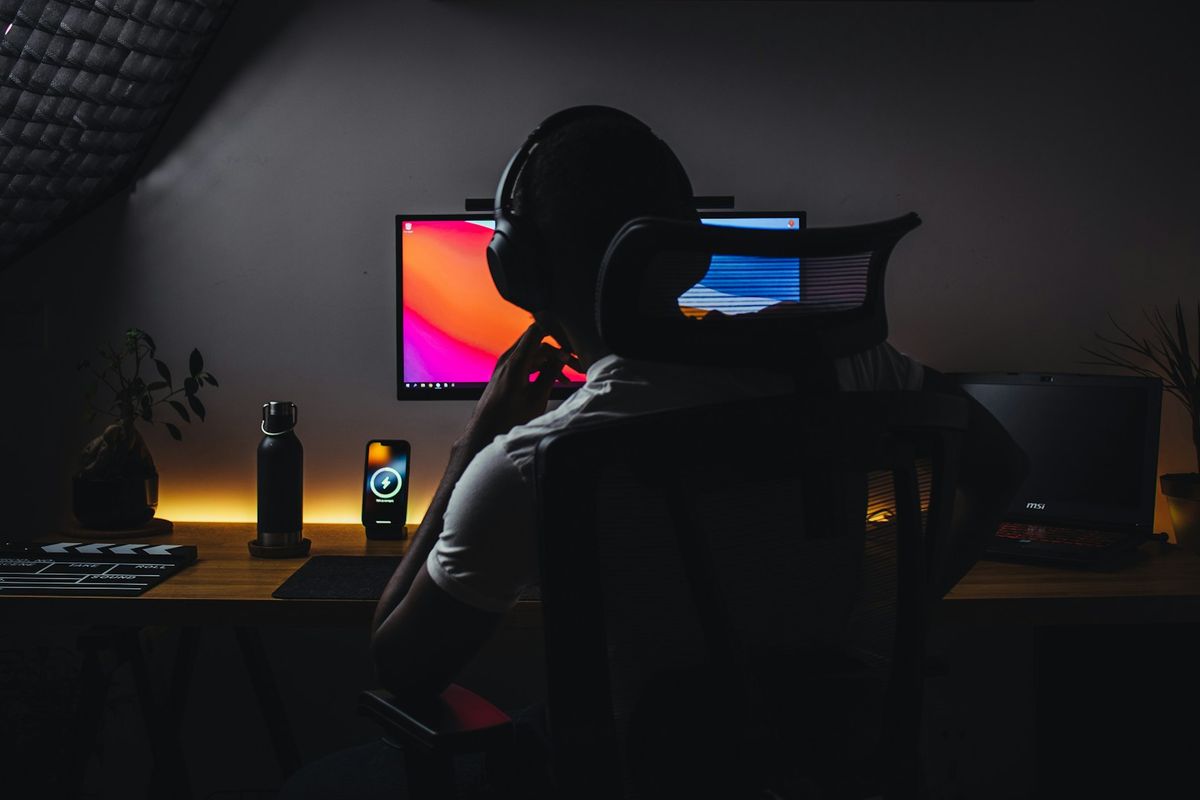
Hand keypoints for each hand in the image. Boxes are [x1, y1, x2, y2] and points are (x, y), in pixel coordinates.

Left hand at [461, 323, 569, 447]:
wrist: (485, 431)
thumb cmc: (507, 419)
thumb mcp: (537, 398)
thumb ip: (550, 374)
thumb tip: (562, 357)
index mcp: (516, 362)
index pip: (537, 330)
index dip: (556, 331)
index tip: (572, 340)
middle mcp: (508, 359)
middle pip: (538, 342)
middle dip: (558, 350)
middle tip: (576, 363)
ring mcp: (506, 365)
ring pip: (534, 353)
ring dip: (551, 361)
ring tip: (568, 377)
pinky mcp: (506, 373)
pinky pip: (527, 362)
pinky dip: (541, 367)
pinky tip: (554, 380)